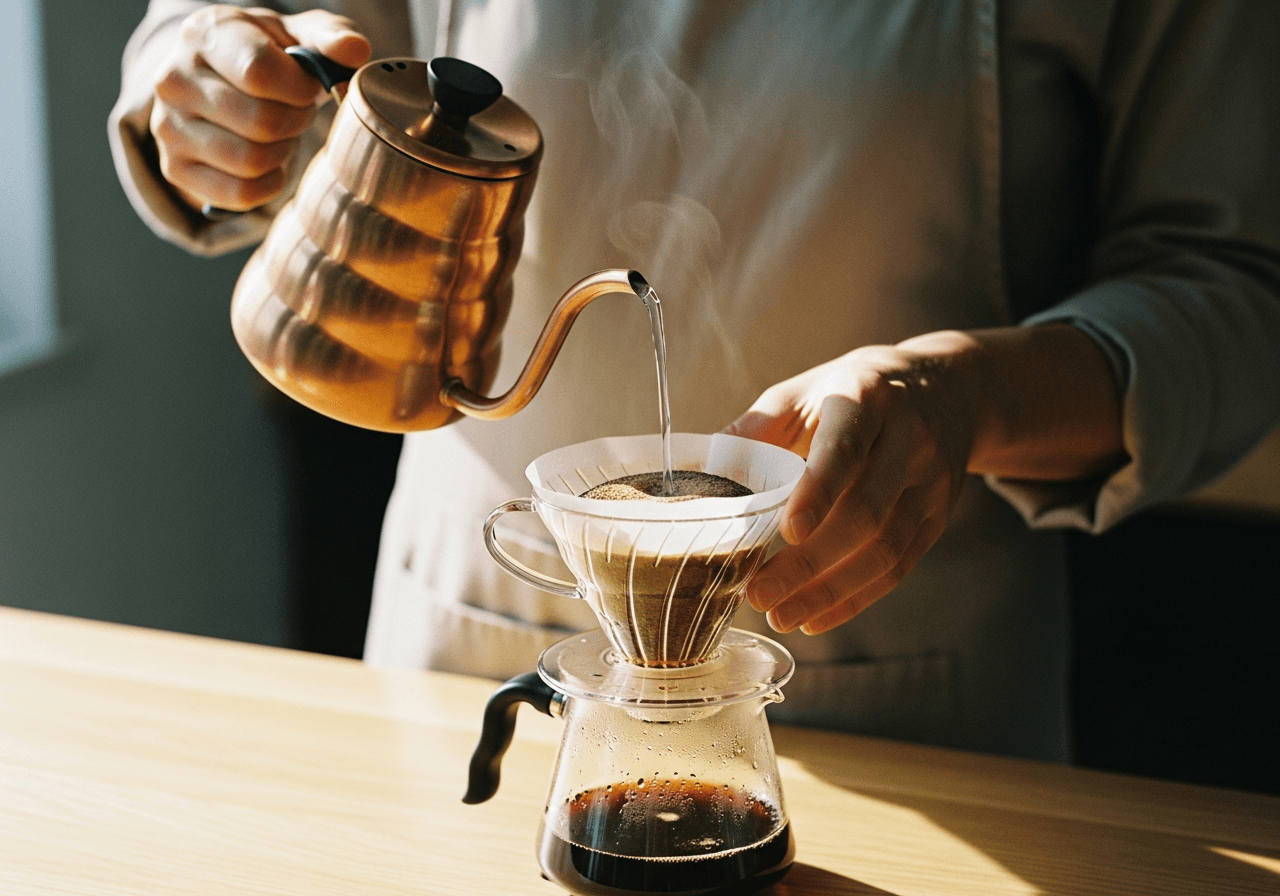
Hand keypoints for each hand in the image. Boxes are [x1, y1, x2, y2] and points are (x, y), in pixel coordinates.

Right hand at [149, 5, 370, 211]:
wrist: (218, 79)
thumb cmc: (266, 54)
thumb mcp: (297, 34)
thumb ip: (330, 36)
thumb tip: (355, 51)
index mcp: (205, 34)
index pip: (258, 72)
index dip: (299, 89)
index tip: (307, 87)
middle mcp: (174, 79)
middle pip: (261, 123)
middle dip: (295, 121)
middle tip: (296, 111)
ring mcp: (168, 126)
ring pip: (251, 162)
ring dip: (283, 152)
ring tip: (280, 131)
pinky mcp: (174, 168)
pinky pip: (240, 194)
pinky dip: (269, 183)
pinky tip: (269, 160)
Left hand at [726, 333, 978, 634]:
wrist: (947, 389)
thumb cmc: (855, 392)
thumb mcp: (807, 390)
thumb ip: (757, 427)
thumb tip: (703, 470)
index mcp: (865, 398)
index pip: (846, 448)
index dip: (819, 492)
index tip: (786, 531)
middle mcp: (908, 440)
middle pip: (866, 511)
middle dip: (810, 561)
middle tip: (759, 593)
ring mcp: (929, 482)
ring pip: (885, 548)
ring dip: (830, 591)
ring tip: (780, 615)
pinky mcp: (937, 517)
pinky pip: (899, 567)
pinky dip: (855, 598)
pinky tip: (814, 617)